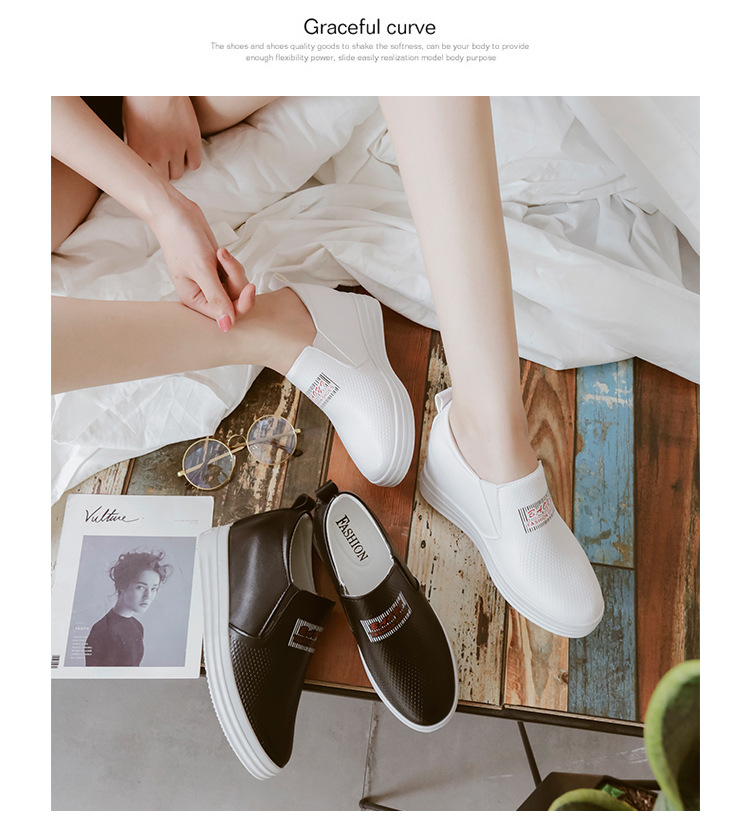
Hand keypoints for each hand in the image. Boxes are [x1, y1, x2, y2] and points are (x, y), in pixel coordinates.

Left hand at [122, 96, 201, 179]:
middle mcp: (157, 156)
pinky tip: (185, 152)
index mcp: (138, 152)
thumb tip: (138, 158)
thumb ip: (132, 145)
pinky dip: (190, 161)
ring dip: (175, 167)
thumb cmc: (138, 99)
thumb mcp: (127, 124)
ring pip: (178, 174)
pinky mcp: (192, 141)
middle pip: (163, 179)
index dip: (147, 171)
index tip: (148, 167)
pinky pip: (194, 164)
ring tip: (173, 157)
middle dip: (161, 172)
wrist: (157, 82)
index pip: (144, 176)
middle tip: (162, 163)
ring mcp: (176, 150)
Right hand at [149, 191, 252, 328]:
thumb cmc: (182, 239)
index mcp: (194, 301)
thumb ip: (217, 298)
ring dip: (233, 269)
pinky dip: (231, 264)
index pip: (226, 314)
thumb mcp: (202, 270)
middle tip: (226, 260)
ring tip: (219, 252)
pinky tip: (219, 251)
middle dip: (236, 280)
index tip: (249, 287)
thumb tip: (227, 327)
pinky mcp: (217, 271)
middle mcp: (203, 295)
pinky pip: (235, 275)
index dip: (241, 303)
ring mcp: (211, 283)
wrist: (177, 214)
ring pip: (237, 287)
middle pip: (235, 301)